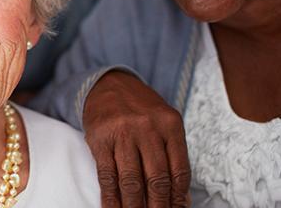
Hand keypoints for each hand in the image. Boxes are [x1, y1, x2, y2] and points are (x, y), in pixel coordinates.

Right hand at [83, 71, 190, 207]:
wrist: (109, 85)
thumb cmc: (141, 109)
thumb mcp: (164, 123)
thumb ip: (174, 156)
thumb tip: (181, 198)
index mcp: (170, 125)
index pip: (179, 171)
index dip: (179, 198)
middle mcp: (147, 128)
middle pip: (157, 179)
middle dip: (159, 207)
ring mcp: (122, 134)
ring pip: (131, 181)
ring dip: (135, 207)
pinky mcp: (100, 140)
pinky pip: (107, 176)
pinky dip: (111, 198)